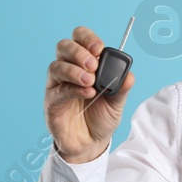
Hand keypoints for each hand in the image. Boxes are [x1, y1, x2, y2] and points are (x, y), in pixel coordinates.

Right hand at [45, 25, 136, 163]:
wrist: (91, 142)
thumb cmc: (101, 117)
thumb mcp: (117, 102)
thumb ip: (122, 87)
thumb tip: (129, 75)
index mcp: (84, 62)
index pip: (79, 39)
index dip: (87, 38)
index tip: (99, 48)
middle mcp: (68, 69)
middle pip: (64, 46)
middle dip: (79, 52)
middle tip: (94, 65)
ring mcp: (57, 84)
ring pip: (57, 66)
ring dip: (74, 70)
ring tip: (91, 81)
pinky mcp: (51, 101)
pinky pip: (58, 90)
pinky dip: (73, 89)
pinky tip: (88, 93)